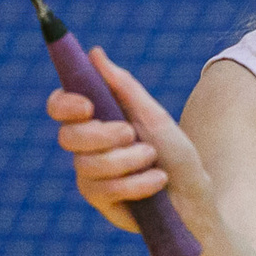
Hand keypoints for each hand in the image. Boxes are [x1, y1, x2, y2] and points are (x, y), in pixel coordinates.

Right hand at [47, 48, 214, 237]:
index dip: (65, 104)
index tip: (88, 106)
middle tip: (132, 133)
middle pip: (68, 137)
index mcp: (97, 120)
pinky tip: (157, 183)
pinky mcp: (101, 202)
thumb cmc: (176, 154)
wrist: (195, 198)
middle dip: (103, 135)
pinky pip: (104, 190)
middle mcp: (87, 147)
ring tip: (154, 161)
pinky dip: (136, 183)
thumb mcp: (154, 116)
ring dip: (128, 160)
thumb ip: (124, 87)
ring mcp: (91, 176)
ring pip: (88, 165)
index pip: (60, 107)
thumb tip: (95, 52)